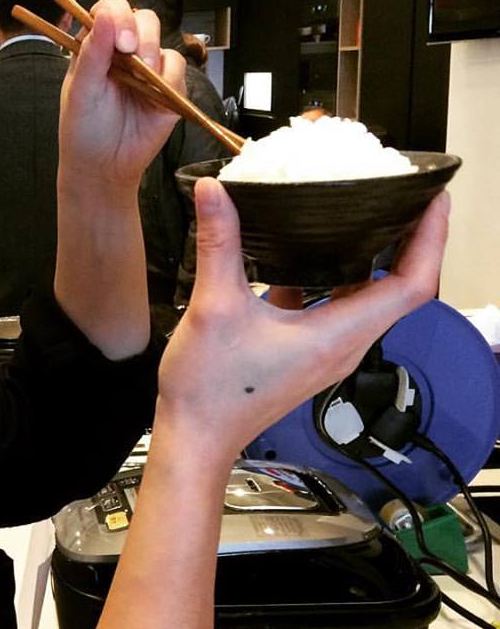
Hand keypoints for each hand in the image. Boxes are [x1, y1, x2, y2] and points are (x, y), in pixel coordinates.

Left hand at [58, 0, 185, 190]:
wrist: (104, 167)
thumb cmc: (84, 129)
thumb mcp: (80, 91)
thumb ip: (92, 53)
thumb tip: (107, 15)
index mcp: (96, 45)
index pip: (110, 9)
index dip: (119, 14)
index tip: (120, 39)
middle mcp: (123, 51)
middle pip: (143, 18)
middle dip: (141, 34)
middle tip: (130, 55)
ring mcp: (148, 67)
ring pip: (164, 39)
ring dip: (154, 55)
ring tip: (141, 81)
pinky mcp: (169, 87)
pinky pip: (179, 67)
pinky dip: (170, 79)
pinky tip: (155, 98)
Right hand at [156, 178, 449, 455]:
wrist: (196, 435)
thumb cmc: (211, 389)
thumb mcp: (214, 307)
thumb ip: (219, 244)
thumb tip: (214, 192)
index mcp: (336, 336)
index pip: (412, 286)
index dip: (430, 239)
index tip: (433, 200)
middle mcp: (342, 345)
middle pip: (401, 289)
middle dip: (411, 241)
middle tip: (404, 194)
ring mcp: (327, 350)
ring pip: (370, 298)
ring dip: (377, 259)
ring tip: (369, 214)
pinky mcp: (308, 351)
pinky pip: (338, 307)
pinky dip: (338, 276)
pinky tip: (311, 251)